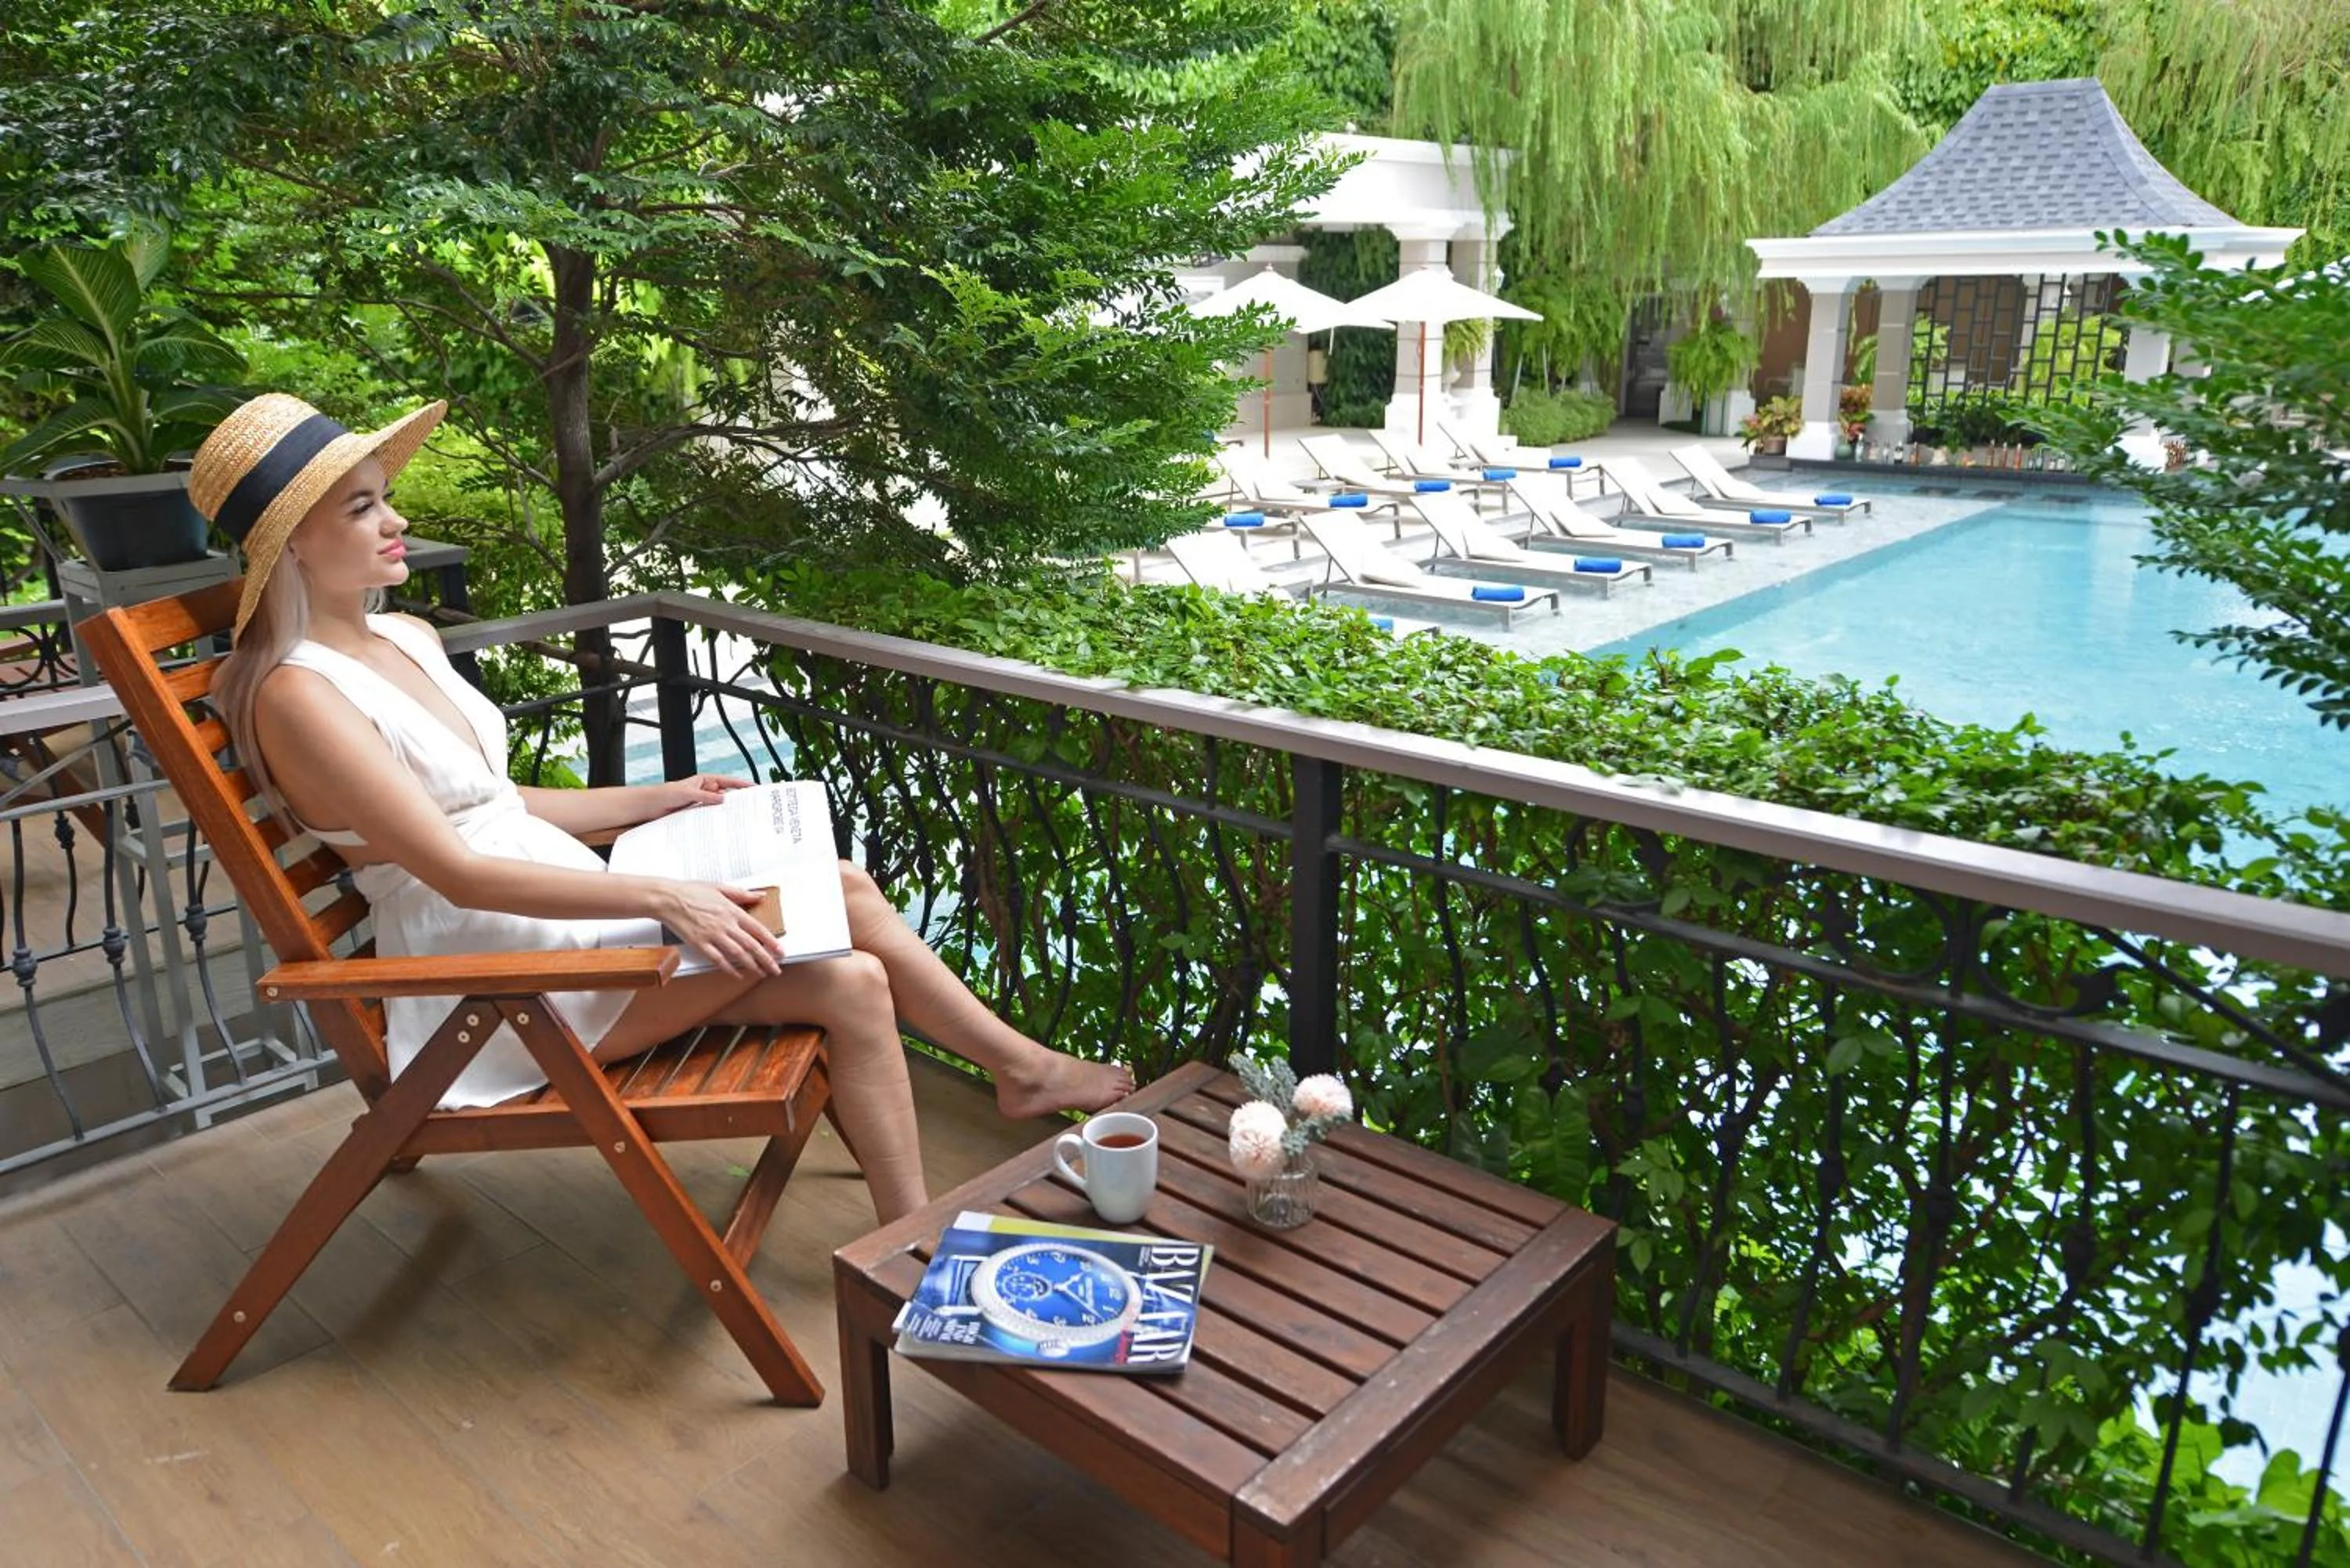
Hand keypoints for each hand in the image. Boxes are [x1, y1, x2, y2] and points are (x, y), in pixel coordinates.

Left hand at [644, 774, 748, 816]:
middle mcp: (704, 791)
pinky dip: (716, 820)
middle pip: (726, 794)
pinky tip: (723, 827)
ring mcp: (701, 803)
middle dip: (738, 799)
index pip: (727, 781)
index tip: (754, 788)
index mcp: (704, 781)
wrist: (649, 806)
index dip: (741, 784)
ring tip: (740, 818)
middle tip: (752, 806)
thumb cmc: (664, 794)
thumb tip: (722, 799)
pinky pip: (710, 817)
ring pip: (719, 807)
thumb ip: (704, 796)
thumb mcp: (686, 793)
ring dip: (727, 812)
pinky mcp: (696, 814)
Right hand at [655, 880, 781, 977]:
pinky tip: (737, 974)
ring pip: (737, 954)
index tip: (780, 951)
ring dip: (751, 965)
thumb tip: (760, 895)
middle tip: (775, 969)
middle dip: (766, 959)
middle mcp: (725, 924)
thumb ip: (742, 894)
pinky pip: (717, 959)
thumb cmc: (691, 891)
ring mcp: (712, 935)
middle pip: (751, 945)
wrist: (668, 899)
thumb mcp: (720, 887)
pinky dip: (728, 968)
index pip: (758, 929)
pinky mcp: (699, 944)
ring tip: (761, 973)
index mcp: (732, 911)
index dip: (771, 942)